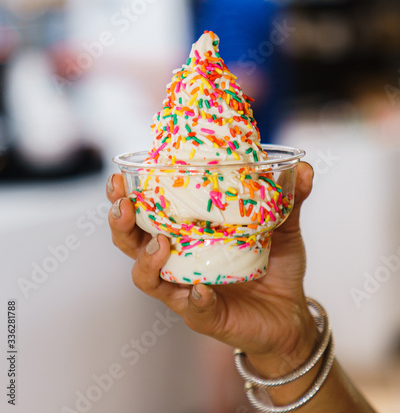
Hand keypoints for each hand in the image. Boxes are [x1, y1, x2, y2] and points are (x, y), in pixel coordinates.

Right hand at [107, 163, 316, 374]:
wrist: (290, 313)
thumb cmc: (275, 266)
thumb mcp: (282, 227)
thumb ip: (288, 199)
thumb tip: (305, 167)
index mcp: (186, 234)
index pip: (144, 214)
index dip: (125, 196)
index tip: (120, 177)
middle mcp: (177, 261)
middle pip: (131, 245)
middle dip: (120, 224)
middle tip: (123, 203)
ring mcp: (186, 290)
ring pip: (146, 279)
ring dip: (146, 261)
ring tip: (160, 243)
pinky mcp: (206, 316)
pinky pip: (192, 310)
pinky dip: (195, 299)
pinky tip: (202, 289)